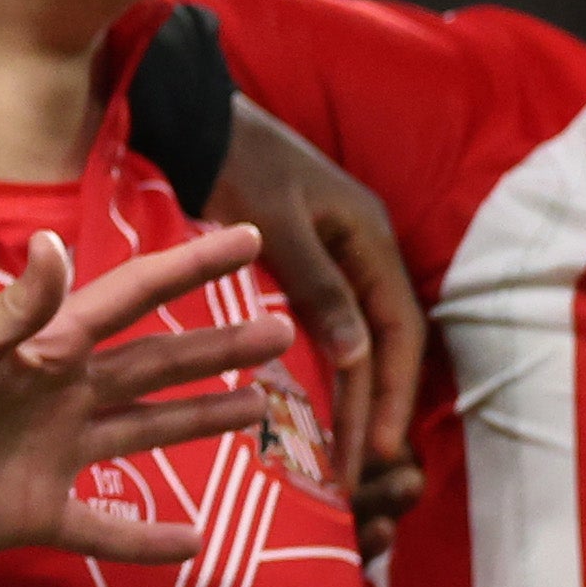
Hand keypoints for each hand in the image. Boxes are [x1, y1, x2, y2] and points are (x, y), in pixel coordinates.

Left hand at [0, 224, 289, 562]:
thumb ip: (18, 308)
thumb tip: (57, 242)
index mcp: (49, 347)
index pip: (134, 297)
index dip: (190, 267)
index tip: (248, 238)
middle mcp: (64, 393)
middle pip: (158, 363)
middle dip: (219, 346)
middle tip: (284, 332)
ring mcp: (57, 453)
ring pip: (147, 431)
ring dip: (202, 418)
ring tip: (261, 405)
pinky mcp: (42, 512)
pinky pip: (107, 529)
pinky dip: (148, 539)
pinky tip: (195, 541)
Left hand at [212, 101, 426, 537]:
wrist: (188, 113)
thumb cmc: (231, 159)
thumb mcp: (273, 220)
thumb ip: (315, 283)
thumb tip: (360, 355)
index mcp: (367, 238)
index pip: (396, 330)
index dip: (390, 391)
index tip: (378, 447)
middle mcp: (358, 253)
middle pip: (379, 345)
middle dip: (370, 409)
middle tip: (356, 474)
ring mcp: (328, 262)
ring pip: (351, 344)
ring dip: (346, 400)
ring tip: (335, 461)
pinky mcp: (293, 271)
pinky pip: (318, 334)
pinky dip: (316, 375)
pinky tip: (298, 417)